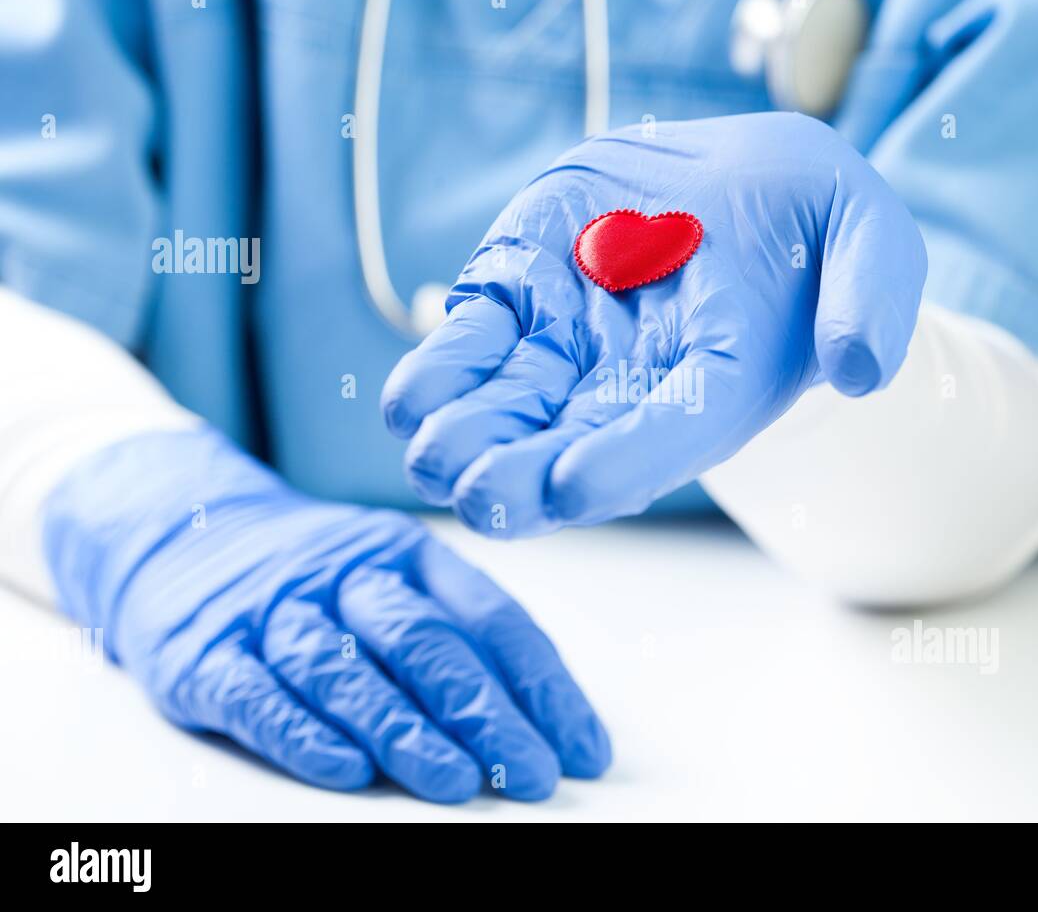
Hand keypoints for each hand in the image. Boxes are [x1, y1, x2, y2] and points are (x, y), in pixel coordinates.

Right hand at [43, 429, 610, 801]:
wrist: (181, 530)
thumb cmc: (314, 577)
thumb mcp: (391, 576)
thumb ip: (457, 634)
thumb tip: (542, 720)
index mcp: (408, 552)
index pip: (490, 617)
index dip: (542, 684)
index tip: (581, 746)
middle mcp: (346, 574)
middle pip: (425, 641)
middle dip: (485, 712)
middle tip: (530, 771)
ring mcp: (273, 612)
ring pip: (346, 671)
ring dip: (405, 730)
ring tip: (456, 781)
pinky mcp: (205, 654)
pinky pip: (258, 695)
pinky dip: (303, 733)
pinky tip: (347, 769)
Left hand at [382, 112, 925, 536]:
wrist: (742, 182)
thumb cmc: (814, 221)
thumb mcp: (870, 232)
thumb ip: (873, 296)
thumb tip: (857, 368)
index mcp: (723, 379)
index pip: (673, 433)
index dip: (625, 462)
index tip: (573, 486)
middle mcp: (639, 382)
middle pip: (576, 443)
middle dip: (525, 476)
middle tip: (482, 497)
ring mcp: (573, 343)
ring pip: (510, 405)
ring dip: (468, 433)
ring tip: (430, 448)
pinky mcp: (523, 294)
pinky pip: (473, 340)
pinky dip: (441, 369)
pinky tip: (411, 397)